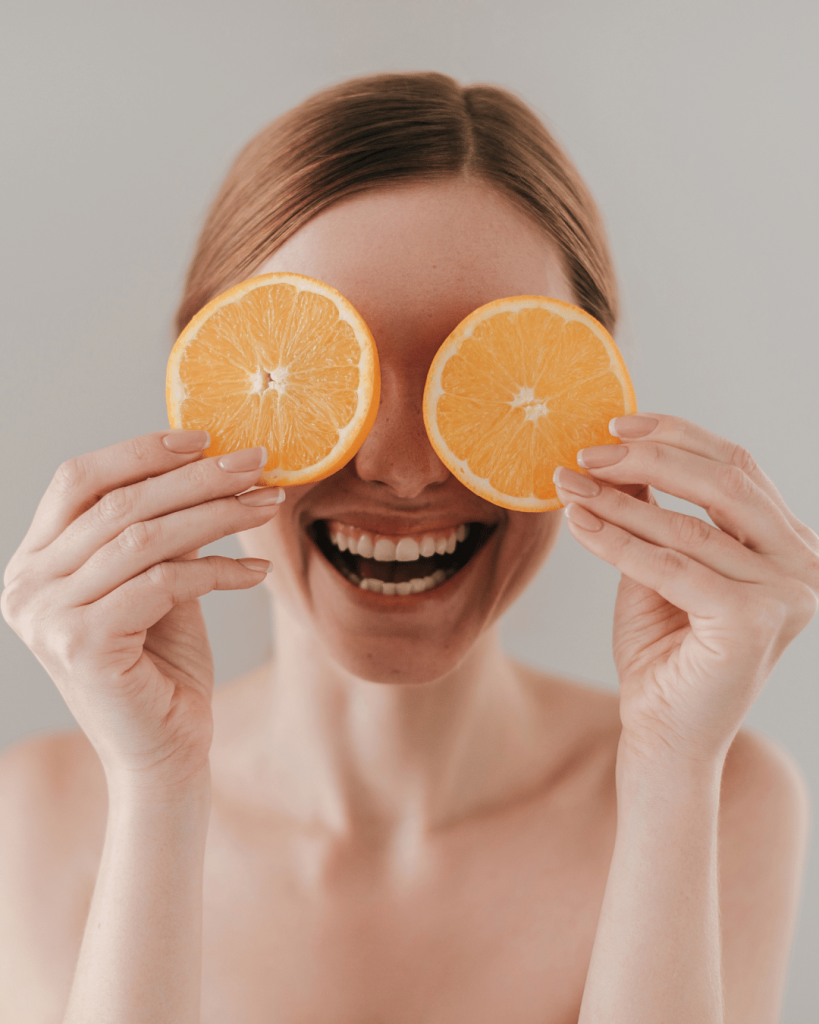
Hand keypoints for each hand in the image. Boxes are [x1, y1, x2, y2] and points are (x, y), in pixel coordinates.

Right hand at [1, 431, 282, 786]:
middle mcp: (27, 586)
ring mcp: (48, 617)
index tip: (203, 437)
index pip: (77, 481)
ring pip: (143, 538)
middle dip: (196, 477)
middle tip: (257, 462)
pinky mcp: (83, 645)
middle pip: (117, 503)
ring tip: (268, 503)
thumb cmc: (163, 666)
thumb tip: (210, 464)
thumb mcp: (159, 584)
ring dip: (216, 514)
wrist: (164, 754)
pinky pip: (162, 582)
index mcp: (35, 562)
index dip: (139, 450)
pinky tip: (258, 571)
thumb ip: (163, 531)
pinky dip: (218, 570)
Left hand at [553, 414, 818, 765]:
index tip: (617, 425)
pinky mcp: (753, 623)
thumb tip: (619, 450)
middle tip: (587, 454)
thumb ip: (652, 510)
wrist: (663, 730)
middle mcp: (802, 565)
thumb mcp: (657, 563)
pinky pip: (671, 567)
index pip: (738, 468)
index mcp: (789, 544)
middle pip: (724, 483)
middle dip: (648, 459)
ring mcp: (787, 595)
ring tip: (568, 486)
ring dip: (618, 501)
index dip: (677, 437)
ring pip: (688, 528)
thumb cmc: (664, 649)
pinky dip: (618, 542)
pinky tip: (578, 524)